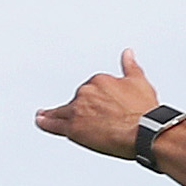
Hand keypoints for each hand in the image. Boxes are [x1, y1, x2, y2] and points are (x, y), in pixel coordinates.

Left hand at [34, 52, 164, 160]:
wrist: (143, 132)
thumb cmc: (144, 110)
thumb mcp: (139, 82)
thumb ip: (130, 66)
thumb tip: (127, 53)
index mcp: (99, 80)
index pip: (91, 88)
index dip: (96, 99)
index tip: (102, 106)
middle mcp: (86, 92)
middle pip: (77, 100)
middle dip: (82, 109)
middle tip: (95, 122)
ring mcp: (78, 110)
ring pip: (61, 111)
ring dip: (53, 113)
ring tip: (46, 116)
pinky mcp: (74, 128)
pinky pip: (54, 124)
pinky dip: (46, 122)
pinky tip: (41, 121)